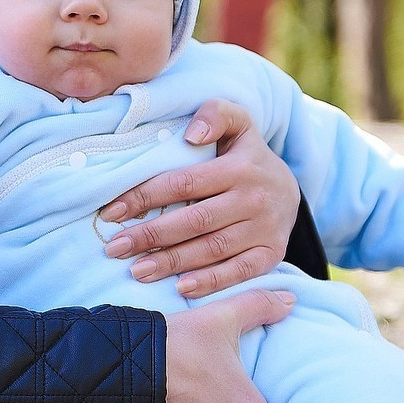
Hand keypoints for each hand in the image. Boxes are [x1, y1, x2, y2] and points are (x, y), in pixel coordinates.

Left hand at [102, 98, 302, 297]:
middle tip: (115, 248)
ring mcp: (264, 229)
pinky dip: (211, 281)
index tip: (113, 211)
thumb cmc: (247, 156)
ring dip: (172, 262)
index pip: (184, 183)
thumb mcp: (238, 124)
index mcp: (240, 167)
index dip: (146, 197)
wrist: (290, 190)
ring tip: (137, 271)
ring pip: (212, 249)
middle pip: (194, 220)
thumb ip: (216, 114)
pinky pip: (240, 272)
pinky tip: (180, 288)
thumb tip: (192, 135)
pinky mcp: (271, 254)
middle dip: (151, 235)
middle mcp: (253, 199)